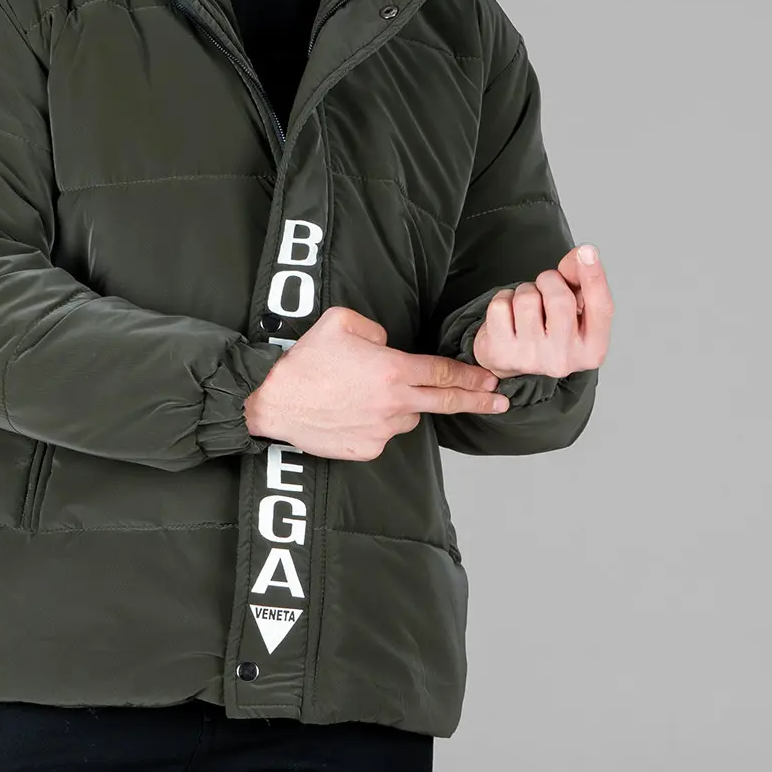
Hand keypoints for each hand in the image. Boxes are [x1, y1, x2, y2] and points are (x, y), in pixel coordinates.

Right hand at [245, 306, 509, 460]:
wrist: (273, 401)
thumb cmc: (303, 361)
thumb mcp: (339, 322)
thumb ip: (373, 329)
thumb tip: (386, 343)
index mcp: (391, 369)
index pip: (443, 373)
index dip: (470, 376)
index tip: (491, 380)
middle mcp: (393, 403)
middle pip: (445, 402)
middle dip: (476, 400)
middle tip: (498, 402)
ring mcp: (381, 430)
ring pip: (407, 416)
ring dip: (403, 406)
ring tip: (369, 395)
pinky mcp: (366, 449)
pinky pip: (382, 433)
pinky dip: (376, 422)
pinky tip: (351, 411)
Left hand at [471, 243, 612, 379]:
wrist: (512, 364)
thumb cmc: (549, 332)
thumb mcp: (573, 311)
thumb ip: (581, 281)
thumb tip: (583, 253)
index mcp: (592, 349)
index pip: (600, 308)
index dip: (594, 277)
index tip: (588, 251)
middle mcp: (565, 359)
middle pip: (559, 298)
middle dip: (549, 281)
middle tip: (545, 290)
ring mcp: (532, 359)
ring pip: (527, 298)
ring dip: (524, 292)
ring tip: (527, 307)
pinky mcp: (502, 354)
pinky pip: (500, 305)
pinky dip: (503, 300)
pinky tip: (508, 317)